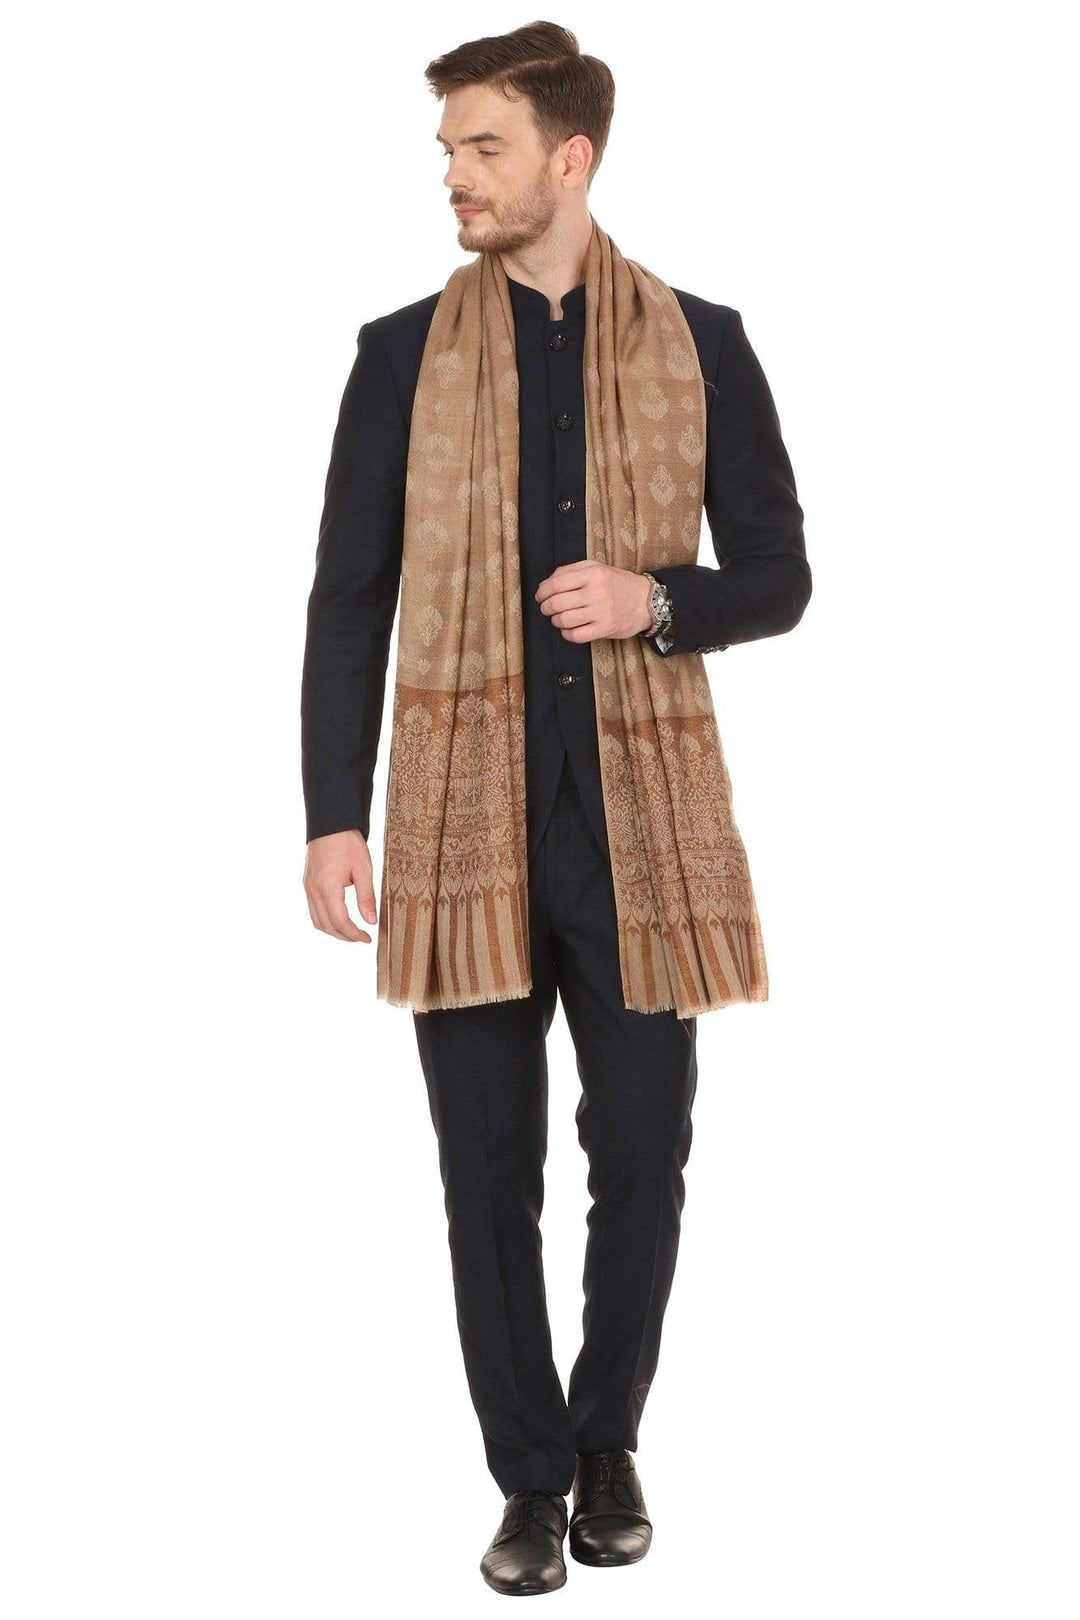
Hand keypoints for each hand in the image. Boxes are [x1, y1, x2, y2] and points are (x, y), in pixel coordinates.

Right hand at [304, 829, 376, 942]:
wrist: (330, 824)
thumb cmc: (347, 843)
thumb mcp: (363, 869)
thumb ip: (366, 897)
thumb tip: (371, 921)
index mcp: (328, 888)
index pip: (340, 922)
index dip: (354, 934)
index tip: (367, 939)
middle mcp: (314, 890)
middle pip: (327, 925)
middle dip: (344, 936)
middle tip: (361, 938)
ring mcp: (308, 888)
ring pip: (317, 920)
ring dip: (333, 930)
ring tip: (351, 931)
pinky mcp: (307, 884)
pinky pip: (313, 910)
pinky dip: (325, 919)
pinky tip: (339, 917)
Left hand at [534, 560, 652, 641]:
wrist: (646, 600)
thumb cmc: (618, 584)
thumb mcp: (596, 568)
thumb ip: (571, 571)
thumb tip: (546, 583)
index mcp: (592, 573)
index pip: (555, 584)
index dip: (542, 592)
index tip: (540, 596)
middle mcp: (597, 591)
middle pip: (557, 603)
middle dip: (546, 608)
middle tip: (547, 609)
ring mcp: (601, 611)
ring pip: (564, 620)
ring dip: (556, 621)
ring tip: (559, 618)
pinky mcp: (605, 628)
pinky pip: (575, 635)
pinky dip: (566, 634)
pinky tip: (569, 629)